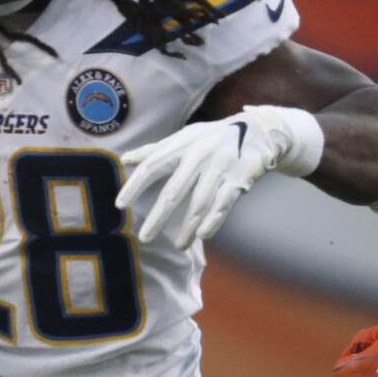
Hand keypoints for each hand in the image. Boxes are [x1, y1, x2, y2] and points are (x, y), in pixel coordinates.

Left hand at [115, 107, 304, 248]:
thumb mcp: (184, 137)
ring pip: (200, 201)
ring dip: (188, 226)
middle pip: (175, 189)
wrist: (258, 131)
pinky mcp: (240, 178)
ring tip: (178, 245)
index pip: (152, 165)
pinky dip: (214, 220)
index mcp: (182, 144)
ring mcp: (221, 166)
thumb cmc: (211, 138)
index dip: (135, 185)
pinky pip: (224, 203)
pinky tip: (202, 235)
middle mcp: (199, 154)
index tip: (120, 206)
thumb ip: (155, 150)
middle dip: (159, 216)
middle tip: (145, 237)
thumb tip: (124, 159)